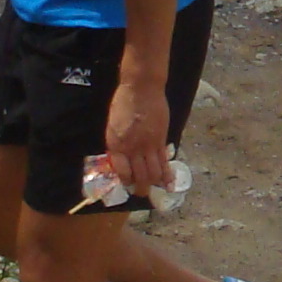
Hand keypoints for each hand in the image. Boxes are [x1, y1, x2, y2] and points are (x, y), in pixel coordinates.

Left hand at [103, 77, 172, 196]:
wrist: (141, 88)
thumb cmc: (123, 103)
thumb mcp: (112, 125)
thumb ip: (117, 143)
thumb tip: (122, 158)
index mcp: (116, 145)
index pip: (122, 172)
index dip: (126, 181)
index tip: (128, 183)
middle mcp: (132, 149)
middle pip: (139, 176)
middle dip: (141, 188)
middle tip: (142, 192)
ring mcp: (148, 145)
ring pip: (153, 172)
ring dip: (154, 183)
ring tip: (155, 189)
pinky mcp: (161, 140)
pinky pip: (164, 162)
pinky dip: (167, 174)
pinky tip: (169, 182)